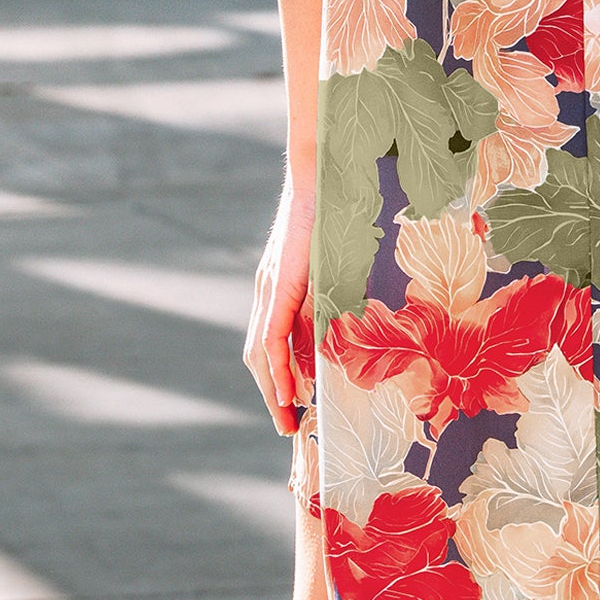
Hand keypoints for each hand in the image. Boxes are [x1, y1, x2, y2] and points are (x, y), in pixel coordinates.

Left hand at [243, 173, 313, 434]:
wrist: (320, 173)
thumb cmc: (331, 211)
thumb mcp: (330, 263)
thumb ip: (328, 292)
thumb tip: (340, 328)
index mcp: (277, 288)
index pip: (269, 343)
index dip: (276, 378)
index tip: (291, 408)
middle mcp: (266, 292)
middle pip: (259, 356)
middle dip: (273, 395)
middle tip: (288, 426)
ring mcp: (269, 289)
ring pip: (261, 354)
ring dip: (273, 391)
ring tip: (287, 418)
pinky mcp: (279, 285)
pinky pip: (273, 336)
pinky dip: (278, 367)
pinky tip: (289, 390)